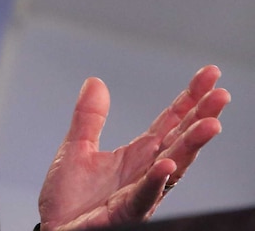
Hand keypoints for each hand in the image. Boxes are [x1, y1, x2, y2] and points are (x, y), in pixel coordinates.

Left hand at [38, 65, 229, 229]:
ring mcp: (138, 194)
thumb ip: (89, 117)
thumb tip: (96, 82)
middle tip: (221, 94)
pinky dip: (155, 182)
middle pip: (179, 140)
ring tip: (210, 124)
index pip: (170, 122)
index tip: (209, 75)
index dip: (189, 99)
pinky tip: (166, 166)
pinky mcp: (123, 214)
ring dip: (191, 147)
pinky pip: (142, 198)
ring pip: (172, 168)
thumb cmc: (69, 200)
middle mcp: (145, 173)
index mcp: (137, 155)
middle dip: (201, 117)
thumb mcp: (76, 148)